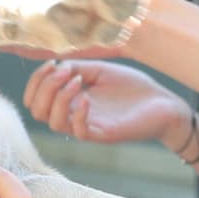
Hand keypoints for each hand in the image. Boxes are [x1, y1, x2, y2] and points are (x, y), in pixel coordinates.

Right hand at [23, 59, 191, 148]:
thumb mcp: (101, 70)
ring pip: (53, 122)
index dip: (36, 81)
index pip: (36, 98)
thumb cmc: (133, 88)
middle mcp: (74, 114)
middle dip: (43, 88)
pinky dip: (79, 113)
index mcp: (70, 99)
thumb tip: (57, 67)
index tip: (52, 63)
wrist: (163, 104)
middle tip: (64, 72)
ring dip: (59, 98)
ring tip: (78, 81)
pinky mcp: (103, 134)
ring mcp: (88, 126)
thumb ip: (78, 68)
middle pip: (37, 111)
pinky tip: (88, 98)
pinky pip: (80, 132)